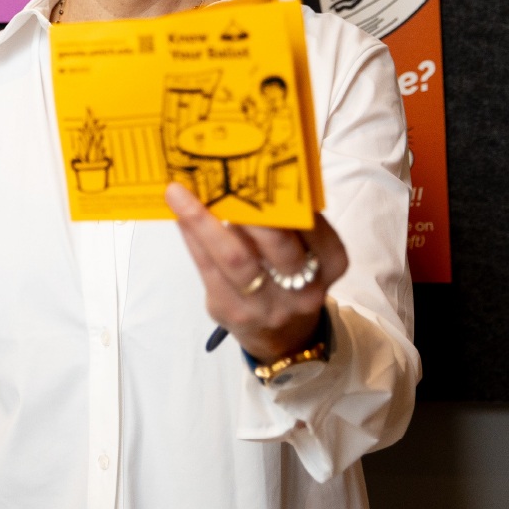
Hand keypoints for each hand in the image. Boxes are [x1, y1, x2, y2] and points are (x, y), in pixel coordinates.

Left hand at [167, 182, 346, 361]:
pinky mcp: (232, 310)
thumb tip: (249, 173)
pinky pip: (207, 268)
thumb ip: (289, 223)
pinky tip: (178, 216)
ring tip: (180, 193)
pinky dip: (192, 237)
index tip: (263, 170)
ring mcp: (266, 305)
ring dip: (203, 221)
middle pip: (277, 244)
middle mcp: (303, 288)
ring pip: (235, 257)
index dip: (289, 202)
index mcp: (330, 264)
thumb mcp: (306, 254)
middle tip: (221, 178)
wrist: (282, 337)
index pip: (314, 229)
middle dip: (249, 209)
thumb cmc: (289, 279)